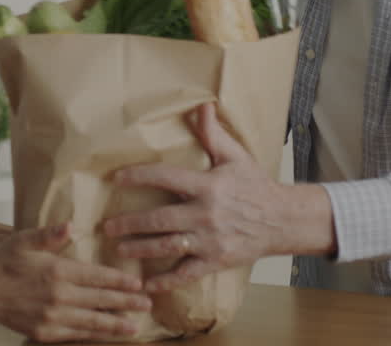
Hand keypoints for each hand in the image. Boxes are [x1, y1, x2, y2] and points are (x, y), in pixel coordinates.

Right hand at [0, 222, 150, 342]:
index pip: (98, 277)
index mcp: (58, 271)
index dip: (120, 281)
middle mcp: (59, 296)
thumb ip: (50, 234)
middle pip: (100, 300)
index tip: (138, 284)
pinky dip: (92, 335)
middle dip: (126, 303)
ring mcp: (52, 317)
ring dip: (115, 324)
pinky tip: (105, 335)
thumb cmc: (3, 261)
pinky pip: (75, 334)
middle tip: (147, 304)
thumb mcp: (25, 239)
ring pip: (91, 322)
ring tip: (134, 327)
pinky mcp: (44, 332)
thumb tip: (70, 225)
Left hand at [103, 103, 332, 291]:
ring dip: (140, 249)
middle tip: (108, 226)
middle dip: (130, 224)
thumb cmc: (255, 186)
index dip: (139, 176)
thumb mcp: (235, 156)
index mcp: (207, 186)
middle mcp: (206, 214)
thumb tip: (202, 106)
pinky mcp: (215, 261)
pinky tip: (147, 285)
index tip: (116, 178)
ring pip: (168, 247)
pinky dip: (165, 282)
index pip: (166, 178)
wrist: (282, 220)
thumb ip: (214, 134)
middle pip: (160, 220)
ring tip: (118, 249)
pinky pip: (186, 274)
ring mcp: (210, 241)